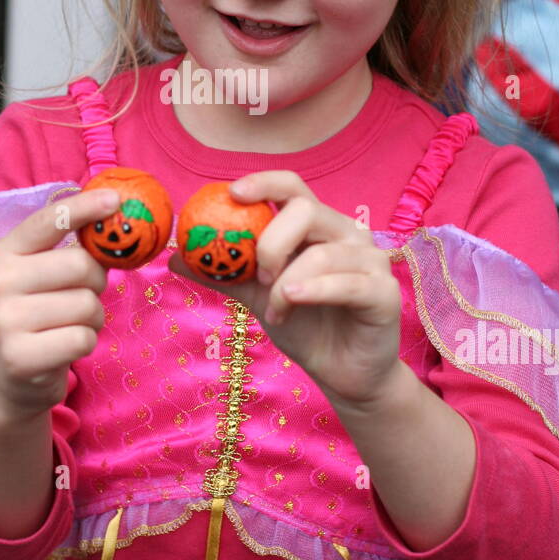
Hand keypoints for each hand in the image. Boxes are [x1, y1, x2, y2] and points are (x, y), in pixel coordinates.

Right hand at [0, 187, 120, 419]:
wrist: (11, 377)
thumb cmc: (39, 314)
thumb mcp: (41, 276)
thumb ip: (69, 249)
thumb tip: (115, 219)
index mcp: (5, 253)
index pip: (48, 221)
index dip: (84, 208)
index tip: (116, 200)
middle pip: (80, 265)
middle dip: (97, 281)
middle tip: (85, 294)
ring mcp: (5, 321)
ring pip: (86, 304)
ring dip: (93, 317)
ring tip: (70, 324)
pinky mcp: (20, 357)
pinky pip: (83, 338)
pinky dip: (86, 342)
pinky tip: (65, 347)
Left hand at [168, 170, 402, 410]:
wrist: (344, 375)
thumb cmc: (306, 328)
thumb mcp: (257, 297)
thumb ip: (225, 274)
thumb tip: (174, 257)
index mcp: (317, 227)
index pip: (293, 187)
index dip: (264, 183)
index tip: (232, 193)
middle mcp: (347, 235)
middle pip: (306, 209)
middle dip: (271, 241)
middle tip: (257, 276)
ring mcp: (370, 260)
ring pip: (323, 252)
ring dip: (286, 285)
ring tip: (276, 313)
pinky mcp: (384, 291)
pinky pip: (347, 283)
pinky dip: (313, 290)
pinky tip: (292, 302)